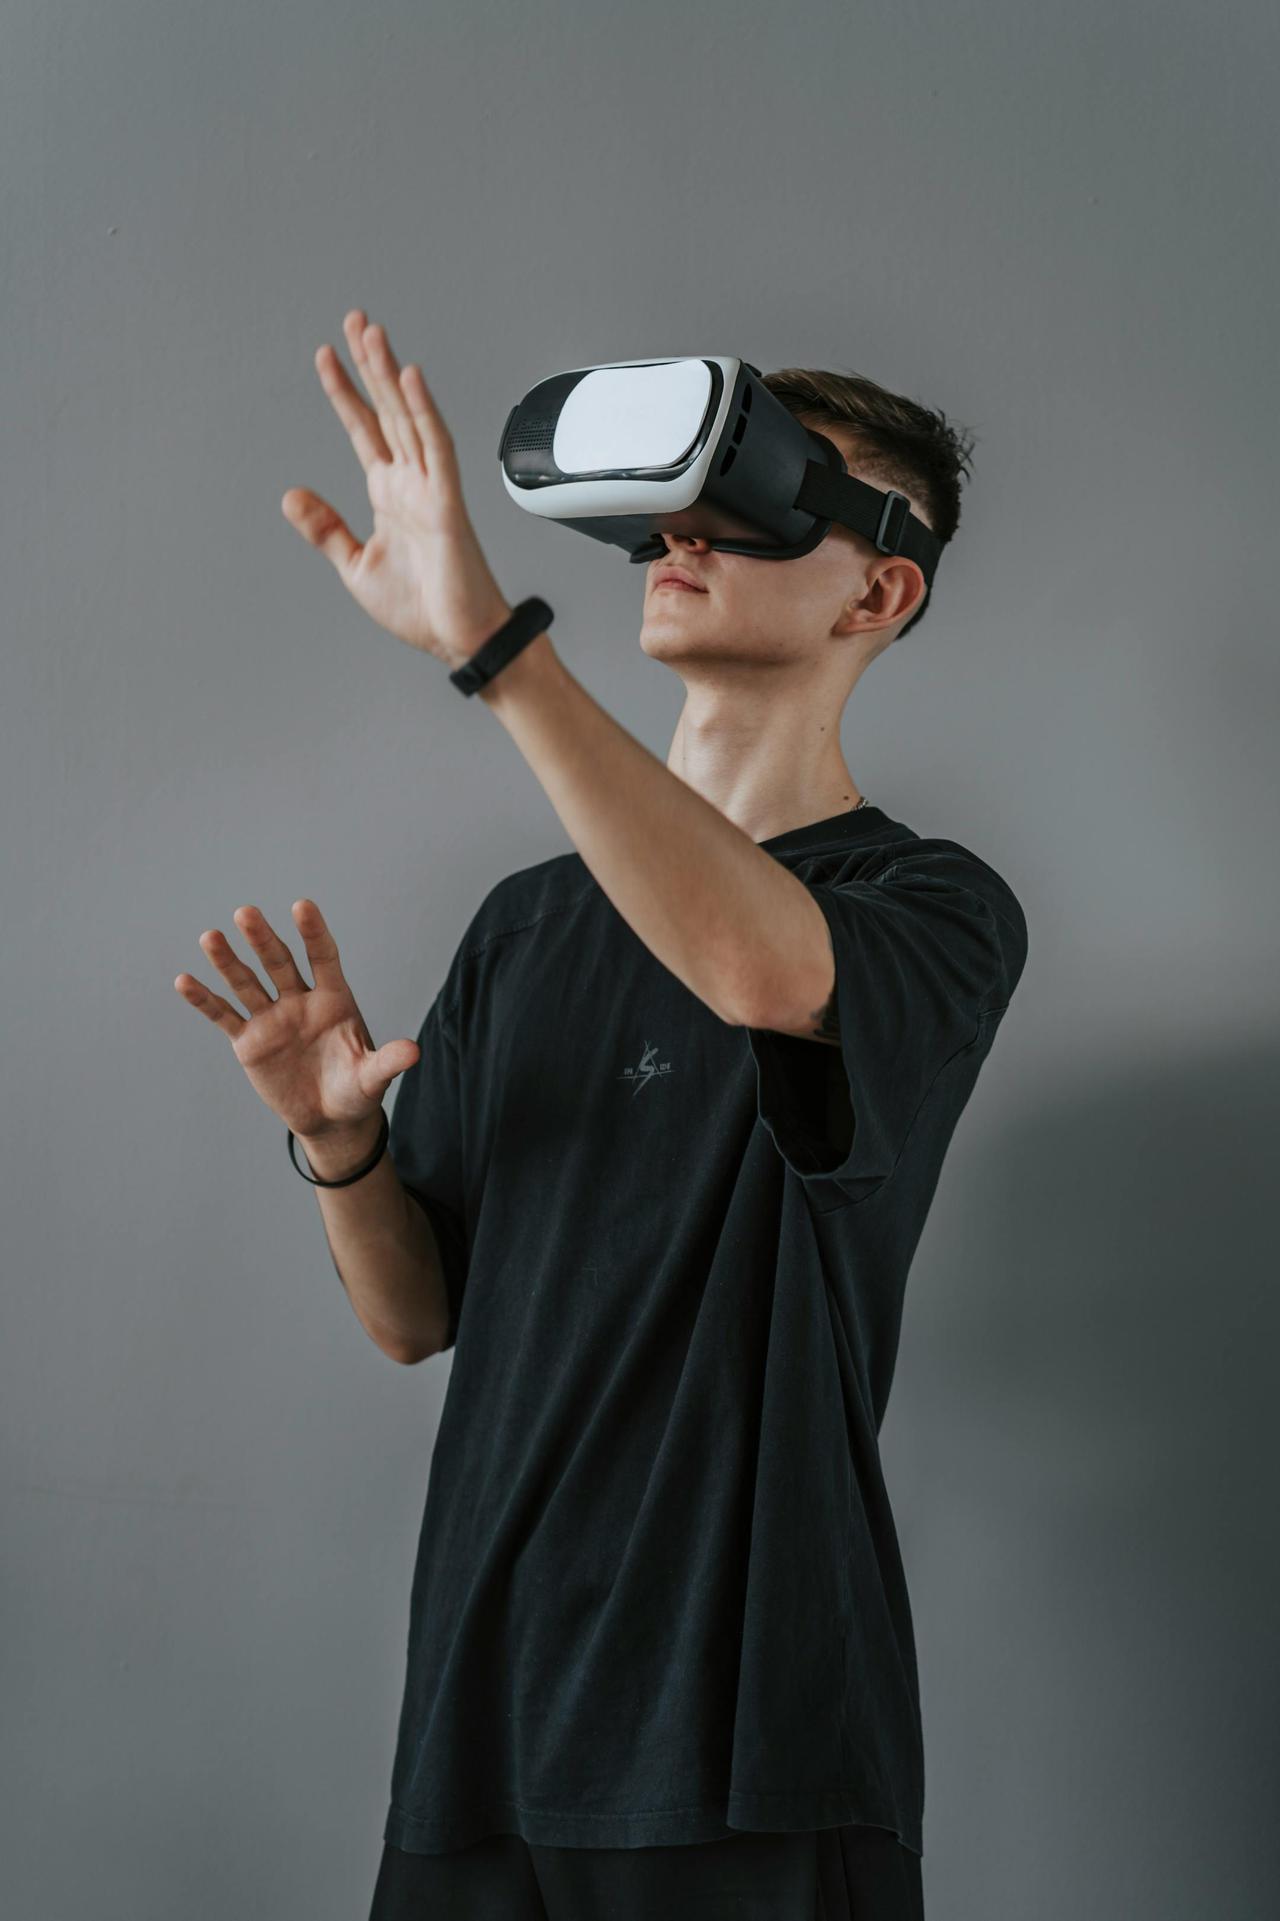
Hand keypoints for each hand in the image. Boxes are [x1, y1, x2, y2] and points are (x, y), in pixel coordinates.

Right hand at [173, 897, 419, 1143]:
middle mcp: (300, 1001)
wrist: (330, 1118)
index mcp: (334, 999)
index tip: (302, 906)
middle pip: (280, 963)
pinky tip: (185, 981)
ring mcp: (272, 1018)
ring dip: (228, 962)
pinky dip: (205, 1000)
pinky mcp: (250, 1041)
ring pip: (248, 983)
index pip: (323, 957)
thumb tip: (415, 1052)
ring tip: (211, 937)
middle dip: (263, 940)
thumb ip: (388, 1061)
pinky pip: (224, 1016)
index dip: (314, 933)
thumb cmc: (356, 1090)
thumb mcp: (373, 1077)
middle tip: (247, 913)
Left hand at [281, 308, 513, 668]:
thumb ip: (326, 530)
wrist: (461, 641)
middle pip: (387, 410)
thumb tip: (292, 496)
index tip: (326, 356)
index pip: (364, 430)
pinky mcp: (447, 504)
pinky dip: (424, 412)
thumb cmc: (422, 609)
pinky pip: (437, 448)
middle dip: (369, 365)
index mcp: (390, 495)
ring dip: (391, 375)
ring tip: (373, 334)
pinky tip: (410, 379)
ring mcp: (430, 489)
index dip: (344, 392)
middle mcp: (411, 483)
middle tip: (355, 321)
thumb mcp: (356, 567)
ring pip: (409, 417)